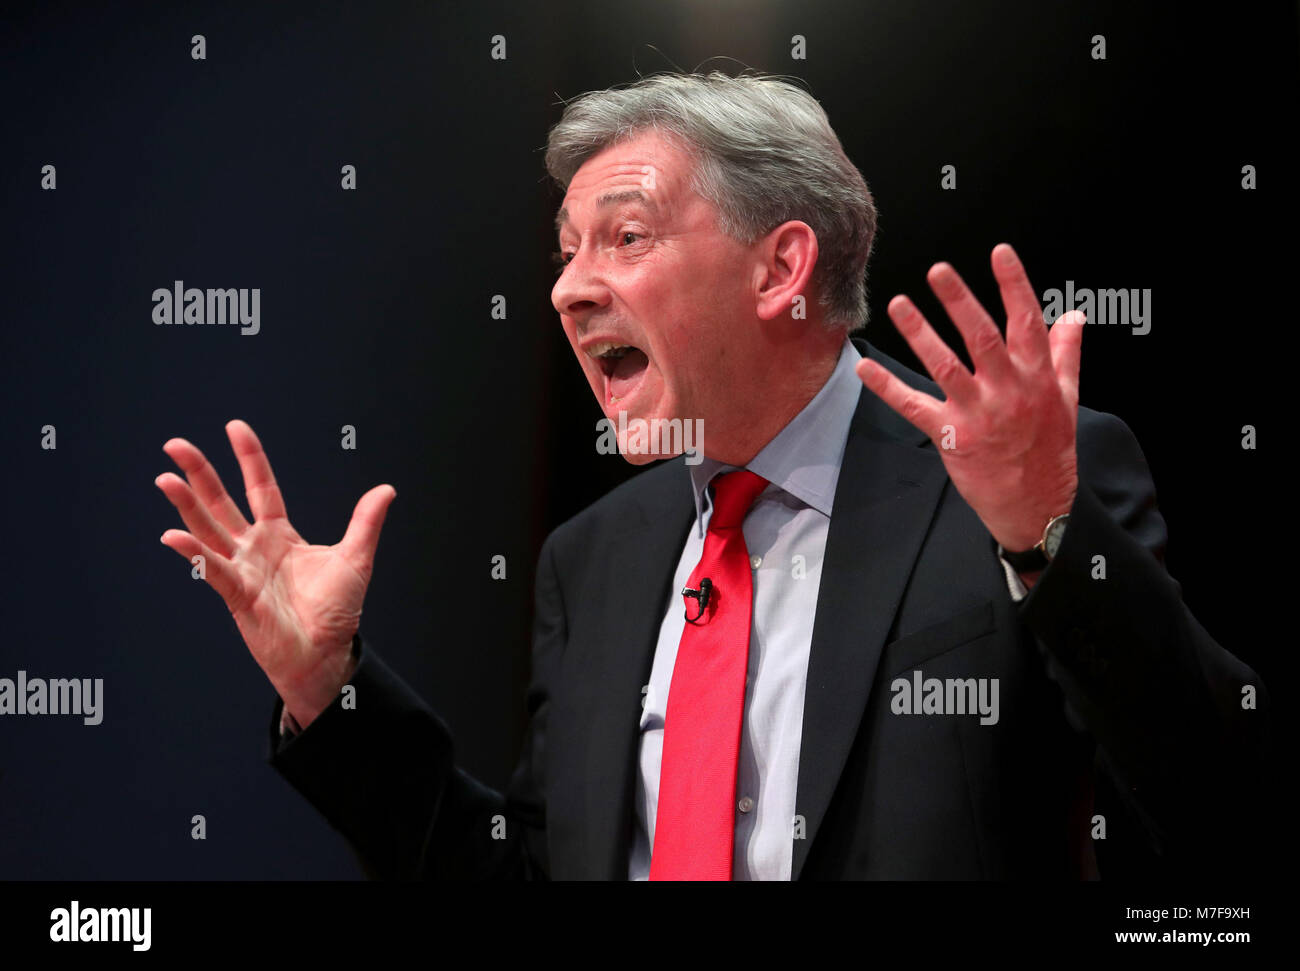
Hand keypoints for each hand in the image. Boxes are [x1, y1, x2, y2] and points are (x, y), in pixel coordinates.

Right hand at [156, 419, 395, 727]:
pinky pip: (212, 570)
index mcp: (279, 535)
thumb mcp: (356, 558)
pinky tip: (172, 535)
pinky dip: (193, 554)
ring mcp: (242, 569)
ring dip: (186, 505)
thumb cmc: (336, 611)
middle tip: (175, 445)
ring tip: (165, 478)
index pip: (260, 487)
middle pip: (220, 503)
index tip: (235, 427)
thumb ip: (366, 522)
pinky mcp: (237, 595)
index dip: (249, 458)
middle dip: (199, 473)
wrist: (327, 653)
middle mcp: (254, 548)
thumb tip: (386, 489)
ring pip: (208, 530)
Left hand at [855, 243, 1083, 556]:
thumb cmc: (1050, 449)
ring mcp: (978, 413)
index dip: (1014, 285)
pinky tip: (865, 366)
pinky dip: (887, 386)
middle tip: (938, 270)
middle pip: (981, 337)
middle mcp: (1008, 391)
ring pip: (945, 366)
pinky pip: (914, 407)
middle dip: (960, 301)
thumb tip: (1073, 316)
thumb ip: (1066, 354)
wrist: (1037, 505)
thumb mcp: (1067, 399)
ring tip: (899, 303)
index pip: (1027, 322)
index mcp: (1037, 377)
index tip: (999, 252)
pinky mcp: (952, 436)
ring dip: (920, 333)